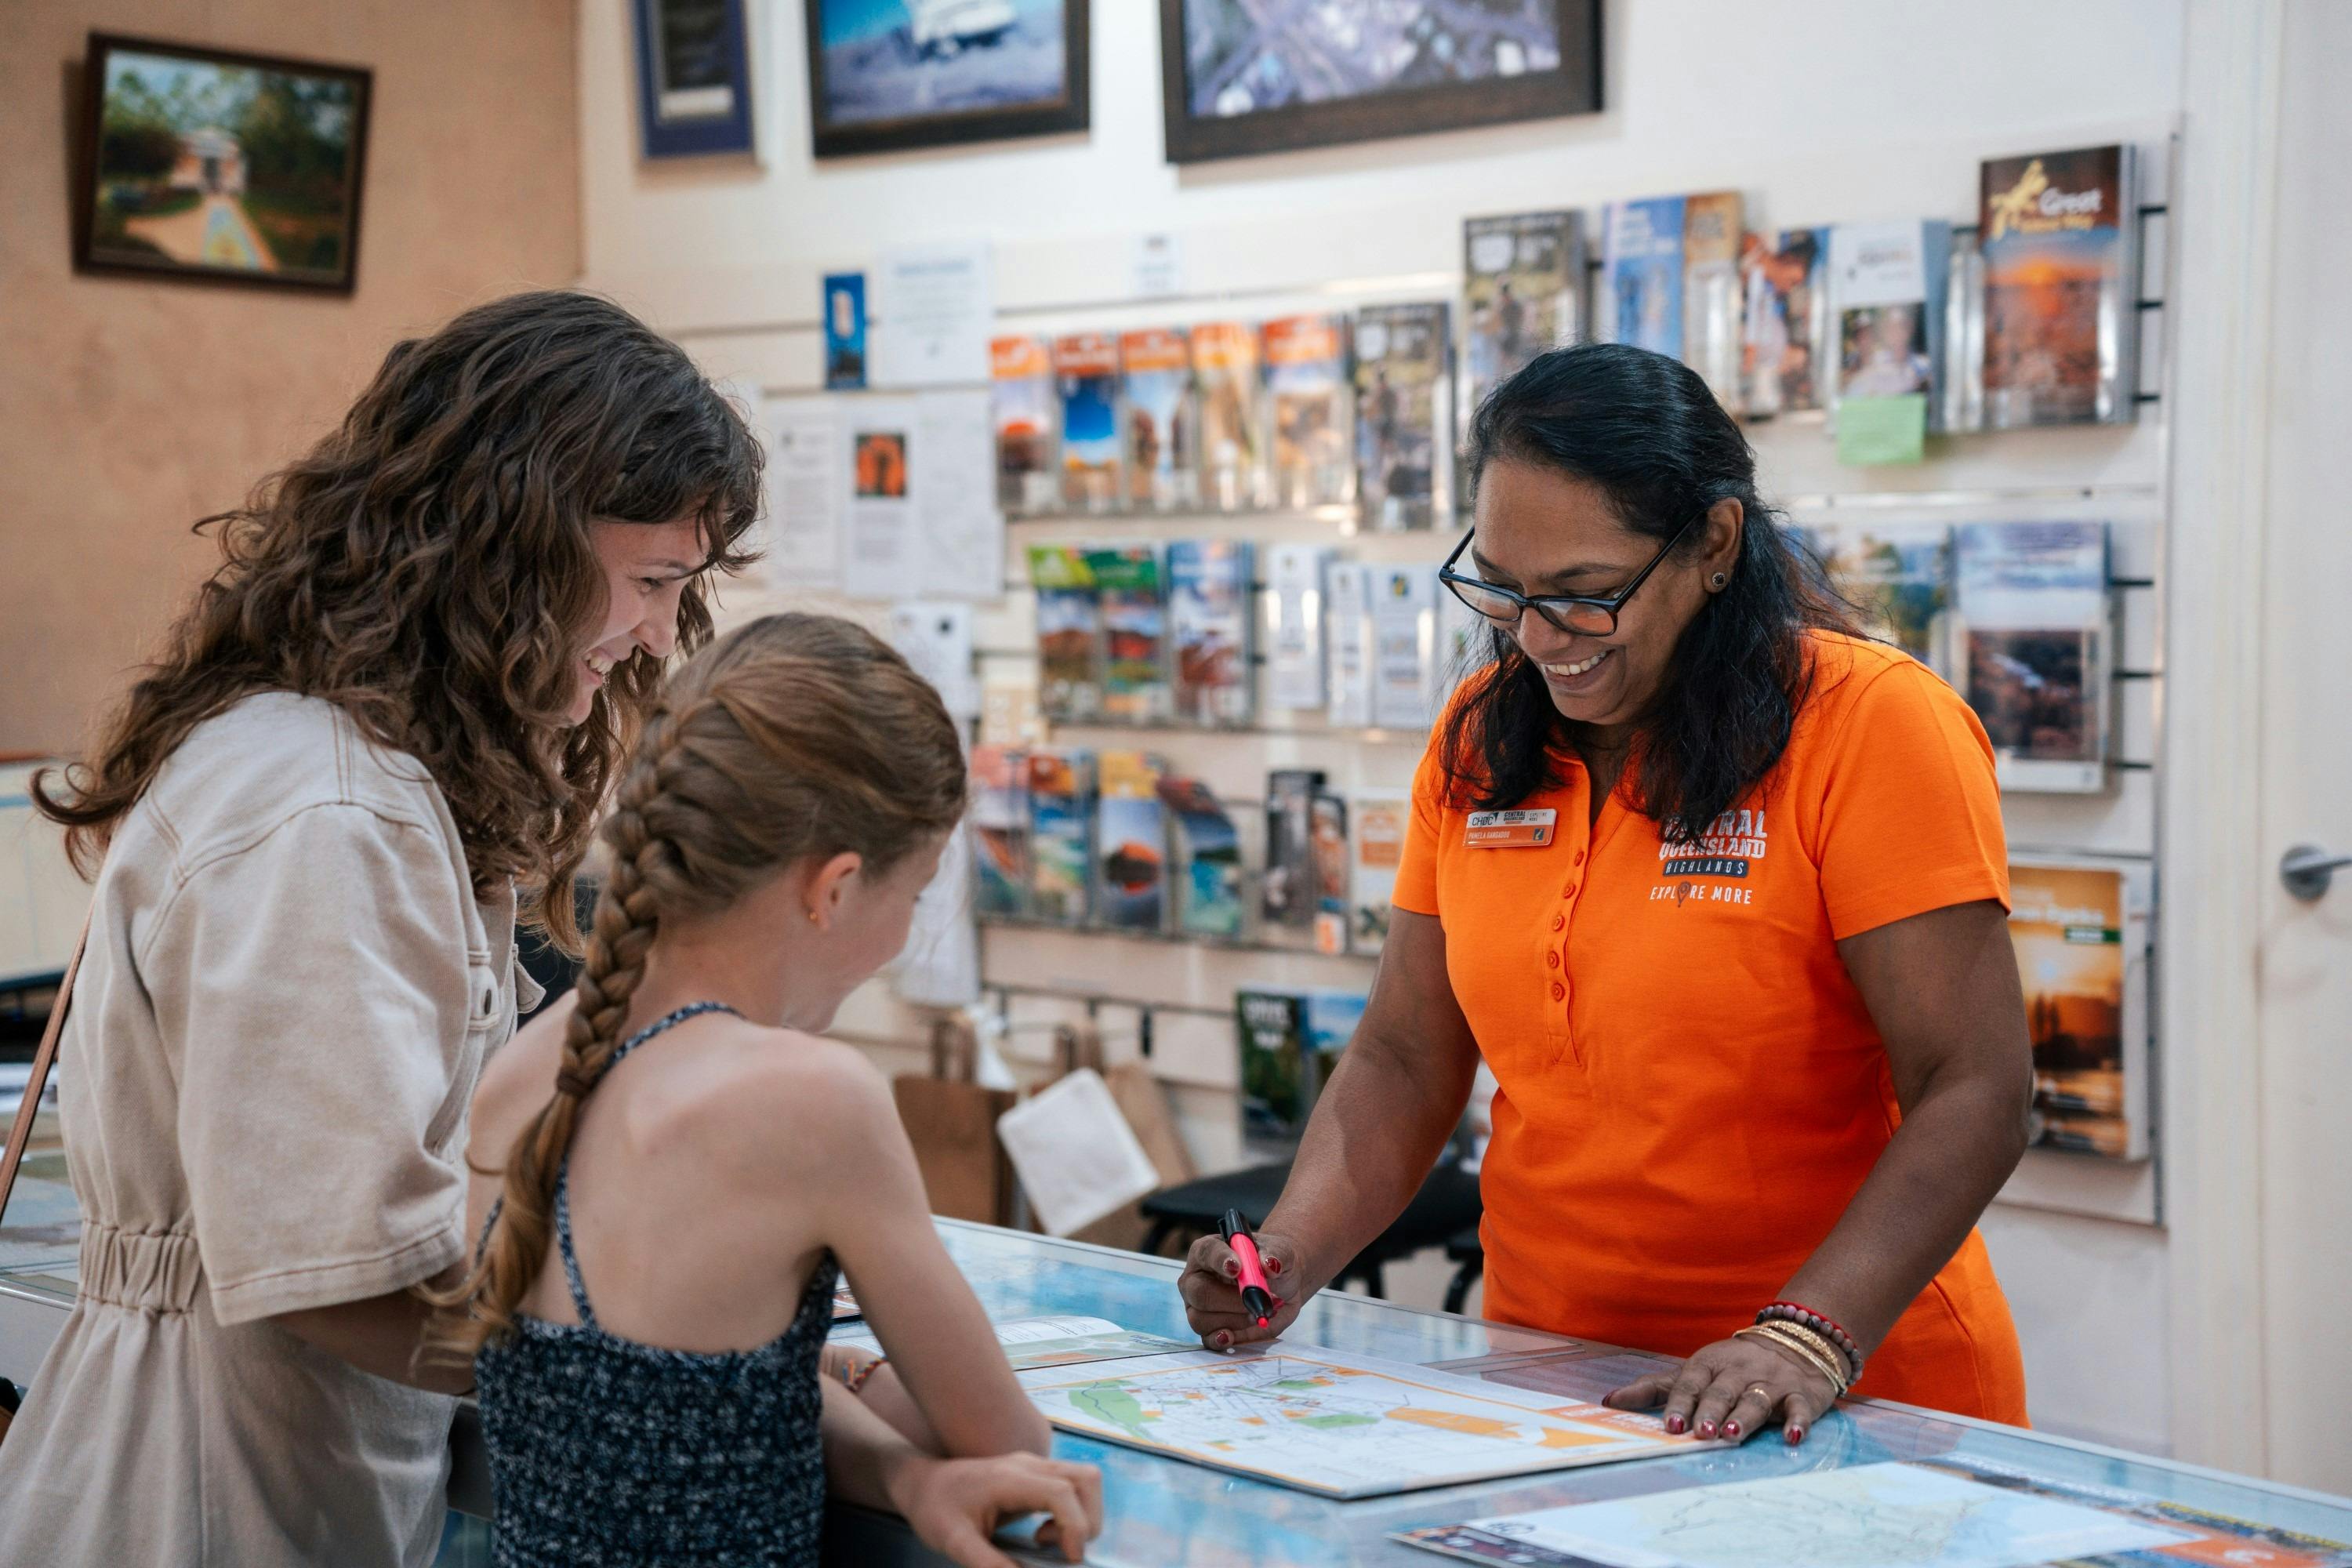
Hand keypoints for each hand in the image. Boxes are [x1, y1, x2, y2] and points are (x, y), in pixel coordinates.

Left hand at [891, 1451, 1103, 1566]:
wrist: (921, 1484)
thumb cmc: (935, 1509)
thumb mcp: (955, 1542)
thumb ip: (988, 1564)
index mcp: (1010, 1478)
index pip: (1063, 1491)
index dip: (1076, 1526)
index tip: (1068, 1558)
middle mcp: (1029, 1465)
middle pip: (1087, 1479)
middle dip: (1088, 1521)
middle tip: (1062, 1551)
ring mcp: (1035, 1466)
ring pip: (1085, 1480)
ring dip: (1082, 1517)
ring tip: (1047, 1541)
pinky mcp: (1036, 1475)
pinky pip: (1073, 1488)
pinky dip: (1072, 1515)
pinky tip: (1042, 1533)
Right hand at [1179, 1230, 1308, 1349]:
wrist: (1283, 1285)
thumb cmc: (1272, 1263)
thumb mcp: (1281, 1252)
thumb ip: (1276, 1254)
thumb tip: (1269, 1264)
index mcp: (1208, 1251)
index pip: (1205, 1252)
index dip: (1220, 1260)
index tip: (1238, 1268)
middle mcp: (1197, 1278)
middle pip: (1199, 1292)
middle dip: (1231, 1300)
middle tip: (1259, 1299)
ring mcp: (1199, 1306)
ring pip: (1202, 1319)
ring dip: (1235, 1320)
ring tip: (1259, 1313)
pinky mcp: (1209, 1328)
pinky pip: (1206, 1339)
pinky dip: (1220, 1339)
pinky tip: (1233, 1336)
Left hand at [1603, 1333, 1838, 1445]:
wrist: (1794, 1344)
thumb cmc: (1731, 1367)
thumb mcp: (1693, 1372)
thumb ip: (1653, 1388)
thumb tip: (1607, 1402)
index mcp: (1709, 1364)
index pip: (1690, 1382)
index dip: (1681, 1403)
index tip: (1671, 1425)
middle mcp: (1738, 1370)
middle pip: (1722, 1391)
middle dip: (1710, 1411)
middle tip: (1701, 1432)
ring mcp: (1771, 1381)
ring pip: (1756, 1398)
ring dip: (1744, 1416)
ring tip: (1732, 1434)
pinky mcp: (1801, 1394)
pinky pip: (1800, 1407)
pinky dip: (1798, 1421)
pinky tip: (1793, 1436)